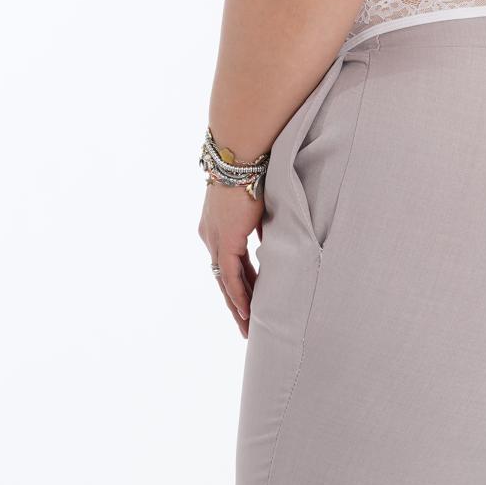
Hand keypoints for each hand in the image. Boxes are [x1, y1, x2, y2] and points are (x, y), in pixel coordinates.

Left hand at [198, 182, 262, 338]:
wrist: (242, 155)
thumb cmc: (253, 170)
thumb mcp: (260, 203)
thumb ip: (263, 225)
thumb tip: (275, 239)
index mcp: (216, 226)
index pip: (229, 262)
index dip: (241, 283)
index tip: (252, 300)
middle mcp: (210, 236)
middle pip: (224, 277)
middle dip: (237, 303)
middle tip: (247, 326)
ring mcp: (215, 239)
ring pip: (225, 282)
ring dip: (238, 306)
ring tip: (249, 329)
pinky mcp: (224, 241)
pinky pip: (231, 277)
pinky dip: (239, 296)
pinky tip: (247, 313)